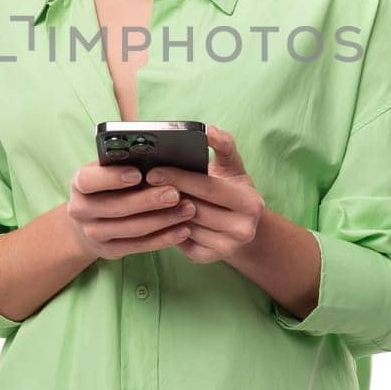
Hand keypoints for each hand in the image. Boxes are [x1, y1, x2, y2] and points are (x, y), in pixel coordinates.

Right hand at [63, 158, 196, 260]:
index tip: (137, 173)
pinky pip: (140, 246)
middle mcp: (81, 209)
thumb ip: (124, 161)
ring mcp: (93, 233)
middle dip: (149, 200)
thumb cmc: (107, 185)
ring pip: (132, 229)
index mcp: (80, 183)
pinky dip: (164, 239)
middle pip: (116, 207)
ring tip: (189, 209)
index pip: (89, 179)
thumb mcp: (106, 169)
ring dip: (163, 220)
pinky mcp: (110, 251)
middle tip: (176, 192)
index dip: (112, 178)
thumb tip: (158, 151)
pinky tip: (184, 230)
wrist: (87, 222)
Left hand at [150, 124, 263, 264]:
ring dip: (162, 213)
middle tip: (140, 184)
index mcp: (249, 202)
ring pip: (184, 227)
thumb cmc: (231, 188)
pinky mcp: (210, 259)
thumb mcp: (232, 166)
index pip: (207, 187)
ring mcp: (227, 247)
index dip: (179, 178)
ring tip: (143, 197)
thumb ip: (224, 145)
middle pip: (194, 209)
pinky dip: (166, 229)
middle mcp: (243, 228)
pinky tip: (155, 216)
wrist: (241, 224)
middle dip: (165, 195)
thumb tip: (209, 130)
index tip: (152, 172)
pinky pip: (181, 243)